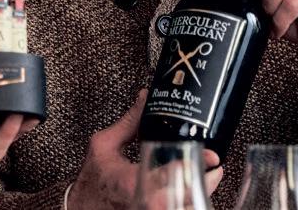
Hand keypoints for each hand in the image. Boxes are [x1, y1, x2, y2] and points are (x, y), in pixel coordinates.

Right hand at [68, 91, 221, 209]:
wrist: (82, 208)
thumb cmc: (91, 181)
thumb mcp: (104, 146)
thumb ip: (129, 123)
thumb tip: (145, 98)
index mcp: (135, 182)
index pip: (175, 173)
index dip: (198, 163)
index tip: (212, 156)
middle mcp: (147, 204)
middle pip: (189, 195)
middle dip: (207, 181)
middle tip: (215, 169)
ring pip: (188, 207)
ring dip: (200, 194)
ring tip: (207, 180)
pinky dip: (186, 203)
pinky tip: (189, 193)